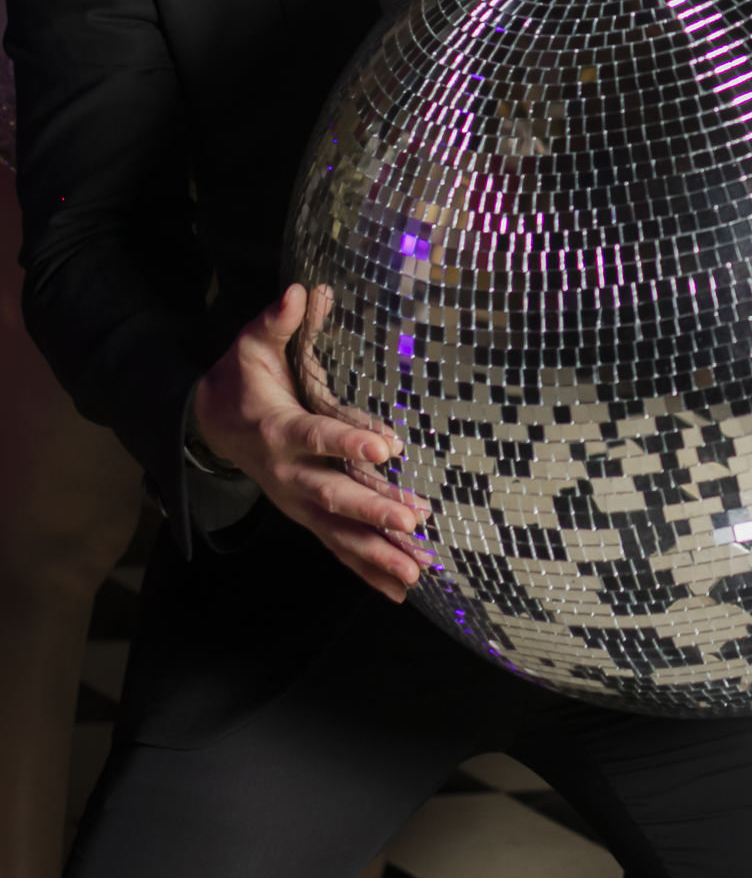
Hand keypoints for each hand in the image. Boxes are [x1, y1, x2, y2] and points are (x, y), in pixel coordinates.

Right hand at [191, 282, 427, 601]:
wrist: (208, 426)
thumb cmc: (241, 380)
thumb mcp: (252, 344)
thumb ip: (277, 321)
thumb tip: (302, 290)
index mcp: (277, 430)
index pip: (316, 438)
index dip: (348, 444)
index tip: (386, 448)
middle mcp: (287, 475)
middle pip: (331, 498)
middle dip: (371, 512)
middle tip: (412, 522)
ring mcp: (296, 502)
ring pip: (338, 534)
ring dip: (377, 553)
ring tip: (417, 571)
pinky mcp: (306, 516)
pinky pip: (338, 547)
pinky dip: (369, 569)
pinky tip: (402, 587)